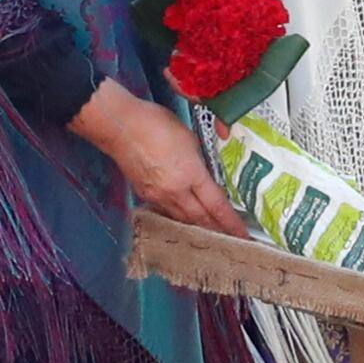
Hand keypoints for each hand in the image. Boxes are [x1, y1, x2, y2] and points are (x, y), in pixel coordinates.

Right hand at [77, 80, 243, 234]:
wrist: (120, 127)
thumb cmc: (155, 124)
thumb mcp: (188, 137)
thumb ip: (199, 159)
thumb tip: (203, 171)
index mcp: (190, 175)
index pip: (217, 205)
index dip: (231, 222)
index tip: (243, 234)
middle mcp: (175, 192)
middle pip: (200, 219)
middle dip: (217, 230)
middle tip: (231, 238)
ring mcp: (157, 196)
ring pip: (183, 219)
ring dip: (198, 226)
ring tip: (211, 232)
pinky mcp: (144, 194)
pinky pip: (166, 212)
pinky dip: (179, 217)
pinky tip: (184, 217)